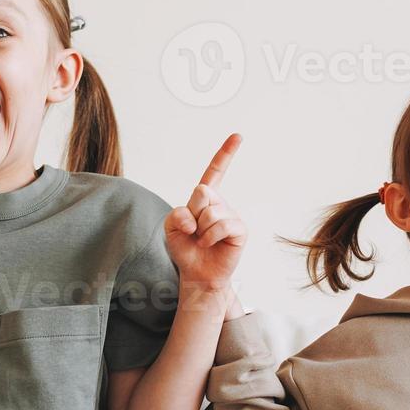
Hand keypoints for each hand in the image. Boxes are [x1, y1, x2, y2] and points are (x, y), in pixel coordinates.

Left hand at [164, 134, 245, 300]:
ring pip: (210, 212)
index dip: (226, 153)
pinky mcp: (239, 230)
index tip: (238, 136)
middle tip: (194, 230)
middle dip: (192, 213)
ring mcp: (231, 215)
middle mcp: (220, 202)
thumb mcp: (171, 228)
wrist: (197, 273)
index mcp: (205, 197)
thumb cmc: (185, 248)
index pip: (215, 171)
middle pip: (202, 192)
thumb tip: (196, 219)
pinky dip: (210, 237)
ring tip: (202, 240)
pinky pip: (222, 225)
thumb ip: (177, 214)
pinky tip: (208, 244)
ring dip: (200, 230)